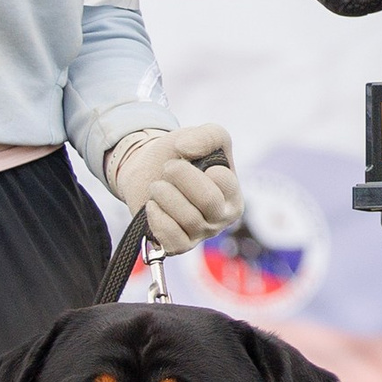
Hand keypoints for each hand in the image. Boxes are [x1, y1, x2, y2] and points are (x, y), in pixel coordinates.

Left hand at [107, 124, 243, 257]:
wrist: (148, 169)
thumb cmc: (181, 154)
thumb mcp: (203, 134)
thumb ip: (209, 135)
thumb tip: (186, 149)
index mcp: (233, 195)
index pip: (223, 181)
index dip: (199, 166)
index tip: (189, 160)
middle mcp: (221, 218)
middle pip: (208, 201)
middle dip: (180, 177)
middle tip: (167, 168)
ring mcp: (199, 234)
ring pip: (187, 219)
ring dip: (164, 194)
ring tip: (157, 186)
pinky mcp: (177, 246)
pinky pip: (172, 241)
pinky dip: (158, 218)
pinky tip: (153, 206)